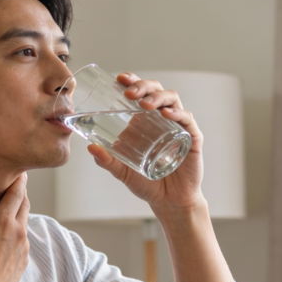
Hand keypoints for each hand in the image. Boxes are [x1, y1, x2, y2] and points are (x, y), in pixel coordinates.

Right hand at [0, 174, 30, 281]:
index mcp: (4, 220)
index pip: (17, 192)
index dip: (20, 180)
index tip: (20, 172)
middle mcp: (18, 231)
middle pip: (25, 205)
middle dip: (21, 194)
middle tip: (15, 186)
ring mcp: (23, 247)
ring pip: (25, 223)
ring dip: (19, 214)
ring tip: (9, 211)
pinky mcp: (23, 261)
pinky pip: (24, 240)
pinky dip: (18, 232)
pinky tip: (8, 237)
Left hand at [86, 72, 207, 215]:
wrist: (169, 202)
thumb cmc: (147, 184)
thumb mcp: (122, 172)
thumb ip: (107, 161)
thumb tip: (89, 147)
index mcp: (145, 121)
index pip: (140, 94)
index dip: (132, 82)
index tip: (119, 79)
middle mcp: (162, 119)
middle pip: (156, 91)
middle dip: (143, 86)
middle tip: (129, 92)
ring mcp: (178, 126)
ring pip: (172, 99)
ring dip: (157, 97)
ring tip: (145, 104)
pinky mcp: (192, 137)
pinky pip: (187, 119)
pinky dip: (178, 113)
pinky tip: (167, 114)